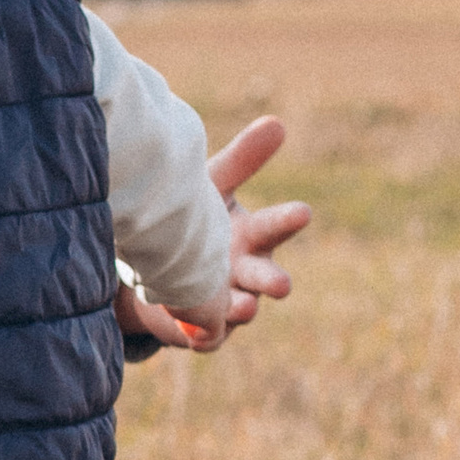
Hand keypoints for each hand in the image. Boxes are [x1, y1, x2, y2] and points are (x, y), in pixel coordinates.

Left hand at [113, 114, 311, 354]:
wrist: (155, 263)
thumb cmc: (196, 219)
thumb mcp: (214, 186)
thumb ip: (244, 160)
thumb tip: (279, 122)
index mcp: (253, 235)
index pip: (276, 226)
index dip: (290, 220)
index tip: (303, 212)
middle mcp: (247, 271)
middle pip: (266, 276)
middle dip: (274, 280)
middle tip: (281, 284)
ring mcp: (228, 301)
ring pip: (242, 310)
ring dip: (243, 308)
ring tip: (242, 306)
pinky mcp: (203, 329)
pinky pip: (208, 337)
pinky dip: (205, 335)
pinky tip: (197, 332)